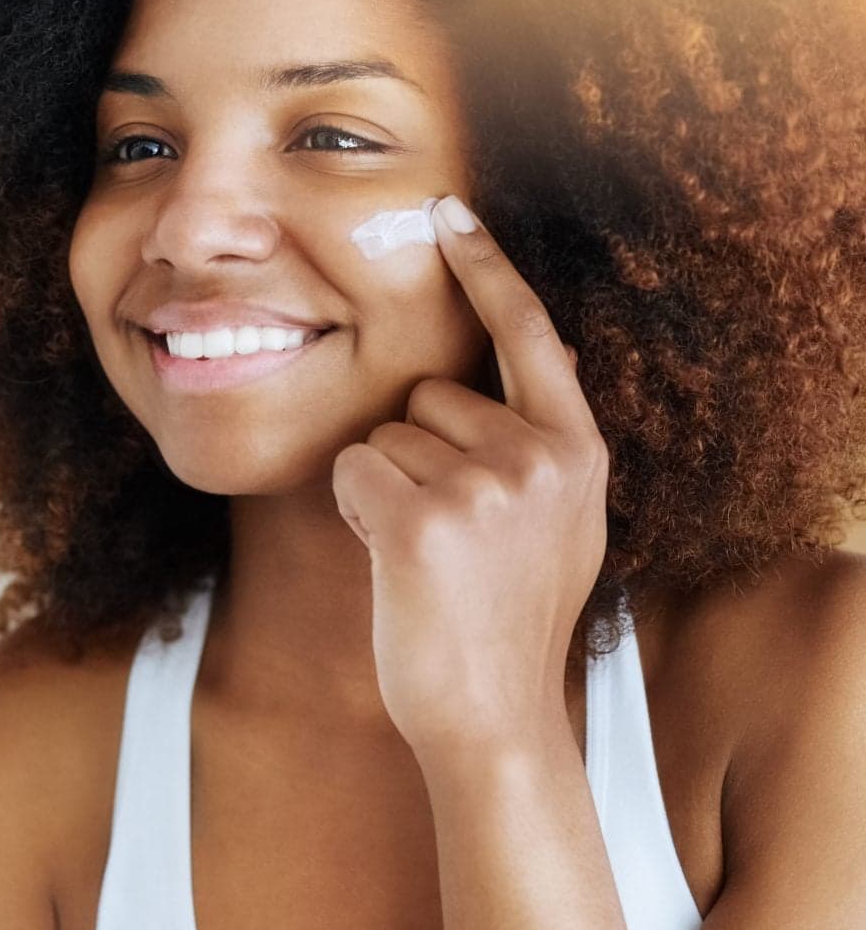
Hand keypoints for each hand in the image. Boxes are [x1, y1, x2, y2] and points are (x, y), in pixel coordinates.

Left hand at [330, 194, 608, 773]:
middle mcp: (541, 456)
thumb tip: (531, 362)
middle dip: (416, 452)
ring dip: (383, 487)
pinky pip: (352, 469)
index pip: (529, 335)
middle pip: (429, 395)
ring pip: (383, 435)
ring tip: (426, 557)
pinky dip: (353, 509)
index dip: (486, 270)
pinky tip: (392, 559)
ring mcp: (486, 486)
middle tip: (446, 536)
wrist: (492, 717)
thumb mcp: (558, 524)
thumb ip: (543, 447)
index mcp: (577, 451)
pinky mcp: (423, 519)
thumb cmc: (504, 622)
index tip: (449, 211)